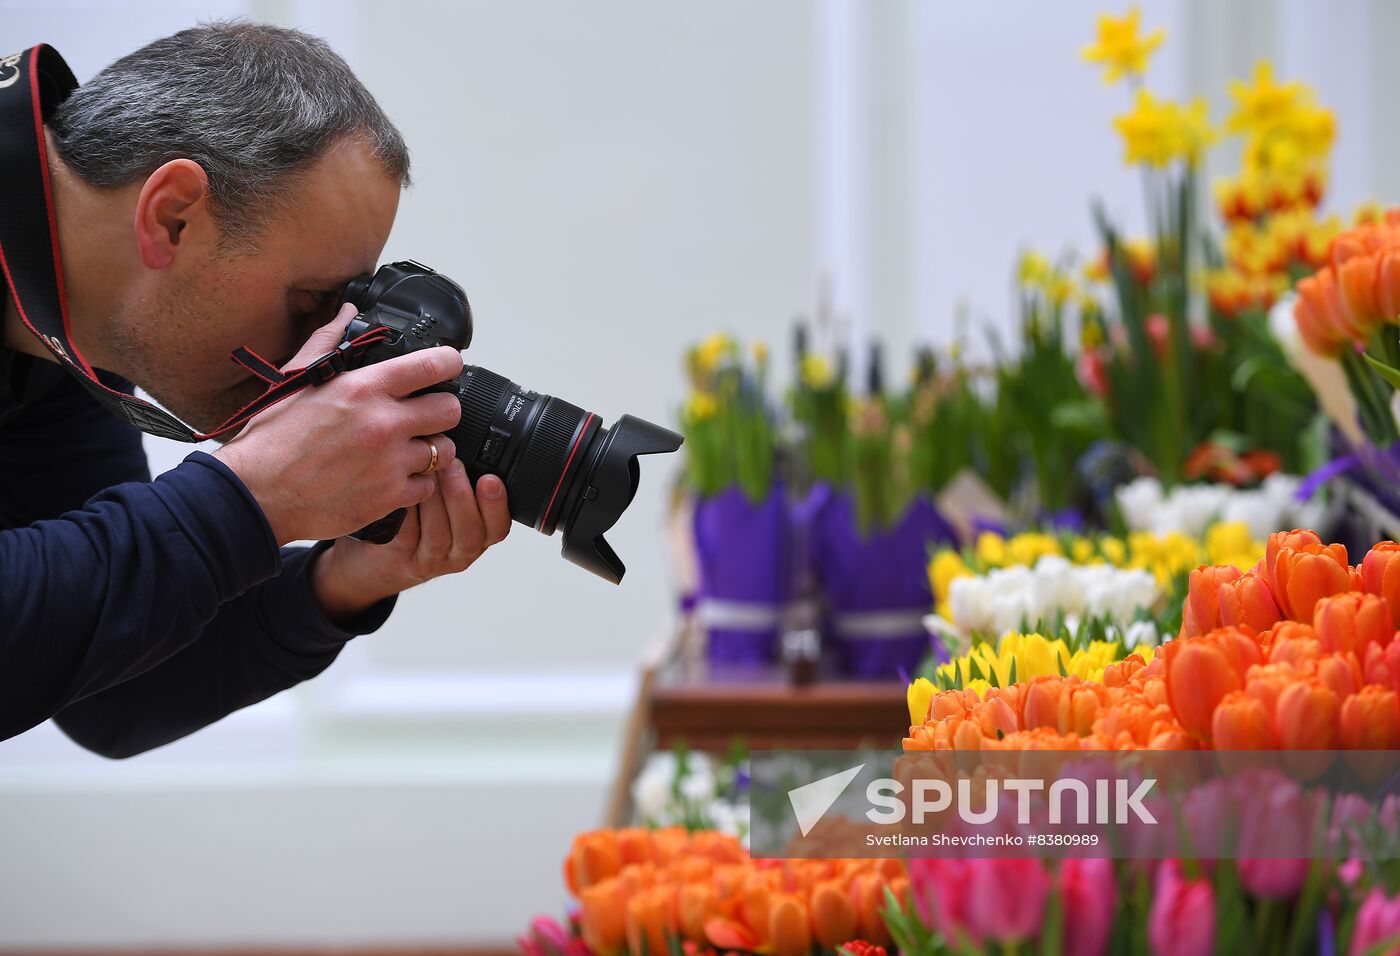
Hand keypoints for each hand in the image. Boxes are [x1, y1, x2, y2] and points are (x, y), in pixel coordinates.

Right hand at [213, 304, 464, 544]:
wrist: (258, 491)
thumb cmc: (273, 437)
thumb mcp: (297, 378)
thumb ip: (328, 340)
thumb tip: (346, 311)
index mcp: (364, 388)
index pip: (433, 365)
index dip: (449, 363)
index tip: (447, 367)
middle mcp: (383, 423)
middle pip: (450, 409)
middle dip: (441, 410)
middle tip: (426, 415)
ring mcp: (390, 462)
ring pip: (444, 451)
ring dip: (432, 449)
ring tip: (410, 449)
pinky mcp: (389, 496)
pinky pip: (428, 486)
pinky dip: (416, 483)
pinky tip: (396, 477)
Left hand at [309, 463, 511, 621]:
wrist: (376, 559)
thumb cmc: (415, 522)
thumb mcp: (445, 504)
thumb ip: (457, 480)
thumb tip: (459, 440)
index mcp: (477, 536)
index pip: (498, 527)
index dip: (497, 505)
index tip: (490, 480)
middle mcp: (458, 552)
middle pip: (470, 532)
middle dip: (461, 495)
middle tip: (452, 464)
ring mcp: (429, 559)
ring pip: (439, 535)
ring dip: (434, 501)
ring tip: (426, 472)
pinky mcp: (401, 560)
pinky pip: (406, 536)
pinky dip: (405, 512)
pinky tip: (401, 491)